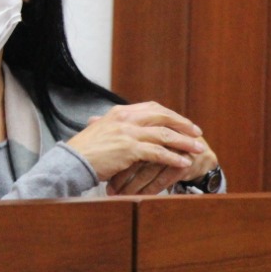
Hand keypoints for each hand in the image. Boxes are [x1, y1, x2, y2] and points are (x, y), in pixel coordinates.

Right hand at [65, 102, 206, 192]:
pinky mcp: (129, 149)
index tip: (183, 123)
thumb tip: (128, 130)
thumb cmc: (84, 151)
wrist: (72, 161)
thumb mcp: (101, 132)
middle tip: (197, 133)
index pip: (152, 108)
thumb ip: (117, 128)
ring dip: (184, 142)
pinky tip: (184, 164)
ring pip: (164, 134)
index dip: (170, 115)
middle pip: (162, 116)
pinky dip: (174, 158)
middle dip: (183, 125)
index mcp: (120, 112)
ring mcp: (128, 133)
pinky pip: (158, 153)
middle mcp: (125, 118)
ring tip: (198, 149)